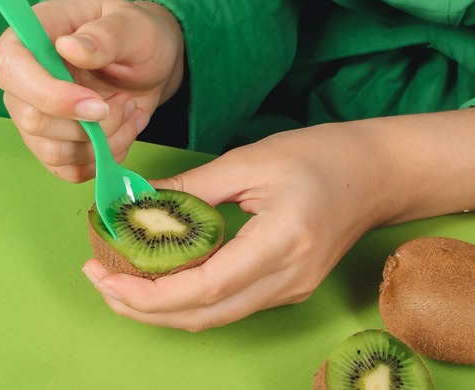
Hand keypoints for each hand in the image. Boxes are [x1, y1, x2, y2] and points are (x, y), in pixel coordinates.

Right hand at [0, 0, 183, 181]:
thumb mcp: (131, 26)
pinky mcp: (57, 143)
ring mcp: (37, 115)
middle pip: (33, 121)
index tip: (97, 105)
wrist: (150, 62)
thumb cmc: (135, 35)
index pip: (10, 70)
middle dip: (90, 124)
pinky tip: (125, 131)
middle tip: (126, 101)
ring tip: (130, 111)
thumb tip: (69, 47)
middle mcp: (24, 81)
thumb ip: (104, 36)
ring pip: (54, 152)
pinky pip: (70, 169)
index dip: (49, 95)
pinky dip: (105, 158)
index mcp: (30, 38)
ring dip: (104, 142)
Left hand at [80, 108, 474, 330]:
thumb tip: (136, 205)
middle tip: (98, 276)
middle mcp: (287, 279)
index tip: (103, 272)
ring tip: (117, 278)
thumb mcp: (249, 160)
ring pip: (211, 317)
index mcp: (281, 242)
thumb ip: (191, 188)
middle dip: (140, 307)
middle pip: (201, 316)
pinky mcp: (286, 289)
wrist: (376, 175)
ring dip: (159, 307)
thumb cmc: (320, 156)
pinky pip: (227, 305)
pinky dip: (186, 298)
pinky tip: (159, 275)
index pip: (202, 288)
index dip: (146, 291)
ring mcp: (289, 290)